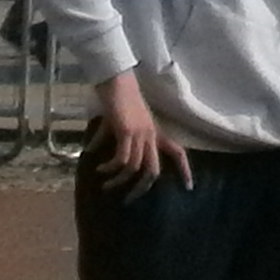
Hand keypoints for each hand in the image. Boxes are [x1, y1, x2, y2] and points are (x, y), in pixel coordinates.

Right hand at [85, 71, 187, 197]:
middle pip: (154, 169)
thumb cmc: (117, 97)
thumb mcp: (115, 122)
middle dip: (142, 188)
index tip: (189, 187)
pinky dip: (111, 168)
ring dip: (119, 181)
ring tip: (105, 186)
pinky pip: (122, 159)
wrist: (116, 79)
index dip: (184, 170)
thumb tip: (90, 152)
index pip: (177, 152)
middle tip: (129, 200)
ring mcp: (141, 133)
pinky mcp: (127, 132)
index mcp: (155, 131)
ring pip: (136, 168)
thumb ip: (107, 139)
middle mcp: (151, 135)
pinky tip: (99, 170)